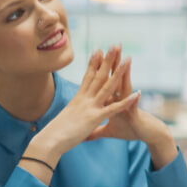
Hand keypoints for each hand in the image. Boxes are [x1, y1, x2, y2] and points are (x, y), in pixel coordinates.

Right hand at [29, 47, 139, 161]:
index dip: (94, 63)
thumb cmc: (54, 134)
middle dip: (108, 60)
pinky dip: (126, 101)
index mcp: (78, 99)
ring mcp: (90, 107)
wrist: (48, 141)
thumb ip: (71, 114)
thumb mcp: (65, 119)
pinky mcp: (94, 118)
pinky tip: (137, 94)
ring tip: (128, 59)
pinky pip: (113, 108)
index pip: (88, 77)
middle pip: (98, 76)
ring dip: (119, 72)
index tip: (99, 50)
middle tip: (116, 45)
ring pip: (107, 86)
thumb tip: (70, 113)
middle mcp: (84, 99)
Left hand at [87, 46, 178, 168]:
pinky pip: (134, 107)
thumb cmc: (130, 131)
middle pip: (115, 78)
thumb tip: (84, 135)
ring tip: (127, 60)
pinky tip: (137, 93)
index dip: (100, 69)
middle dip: (113, 63)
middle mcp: (121, 99)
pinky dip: (135, 101)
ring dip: (126, 75)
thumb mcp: (109, 131)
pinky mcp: (135, 114)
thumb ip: (96, 131)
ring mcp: (129, 105)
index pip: (105, 81)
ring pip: (126, 87)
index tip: (96, 54)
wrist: (147, 135)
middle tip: (112, 47)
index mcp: (112, 101)